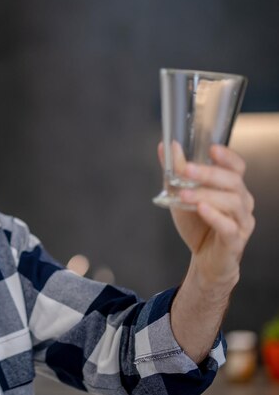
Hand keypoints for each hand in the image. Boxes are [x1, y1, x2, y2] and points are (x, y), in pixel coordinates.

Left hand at [159, 143, 255, 289]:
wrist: (204, 260)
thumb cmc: (197, 225)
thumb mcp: (181, 196)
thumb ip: (175, 173)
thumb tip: (165, 146)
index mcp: (232, 188)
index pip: (237, 167)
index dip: (227, 156)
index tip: (211, 148)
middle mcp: (242, 202)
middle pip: (233, 181)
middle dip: (209, 173)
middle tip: (187, 169)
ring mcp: (242, 222)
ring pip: (232, 202)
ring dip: (206, 195)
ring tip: (184, 194)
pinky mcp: (235, 241)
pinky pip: (229, 226)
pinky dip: (214, 216)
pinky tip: (201, 209)